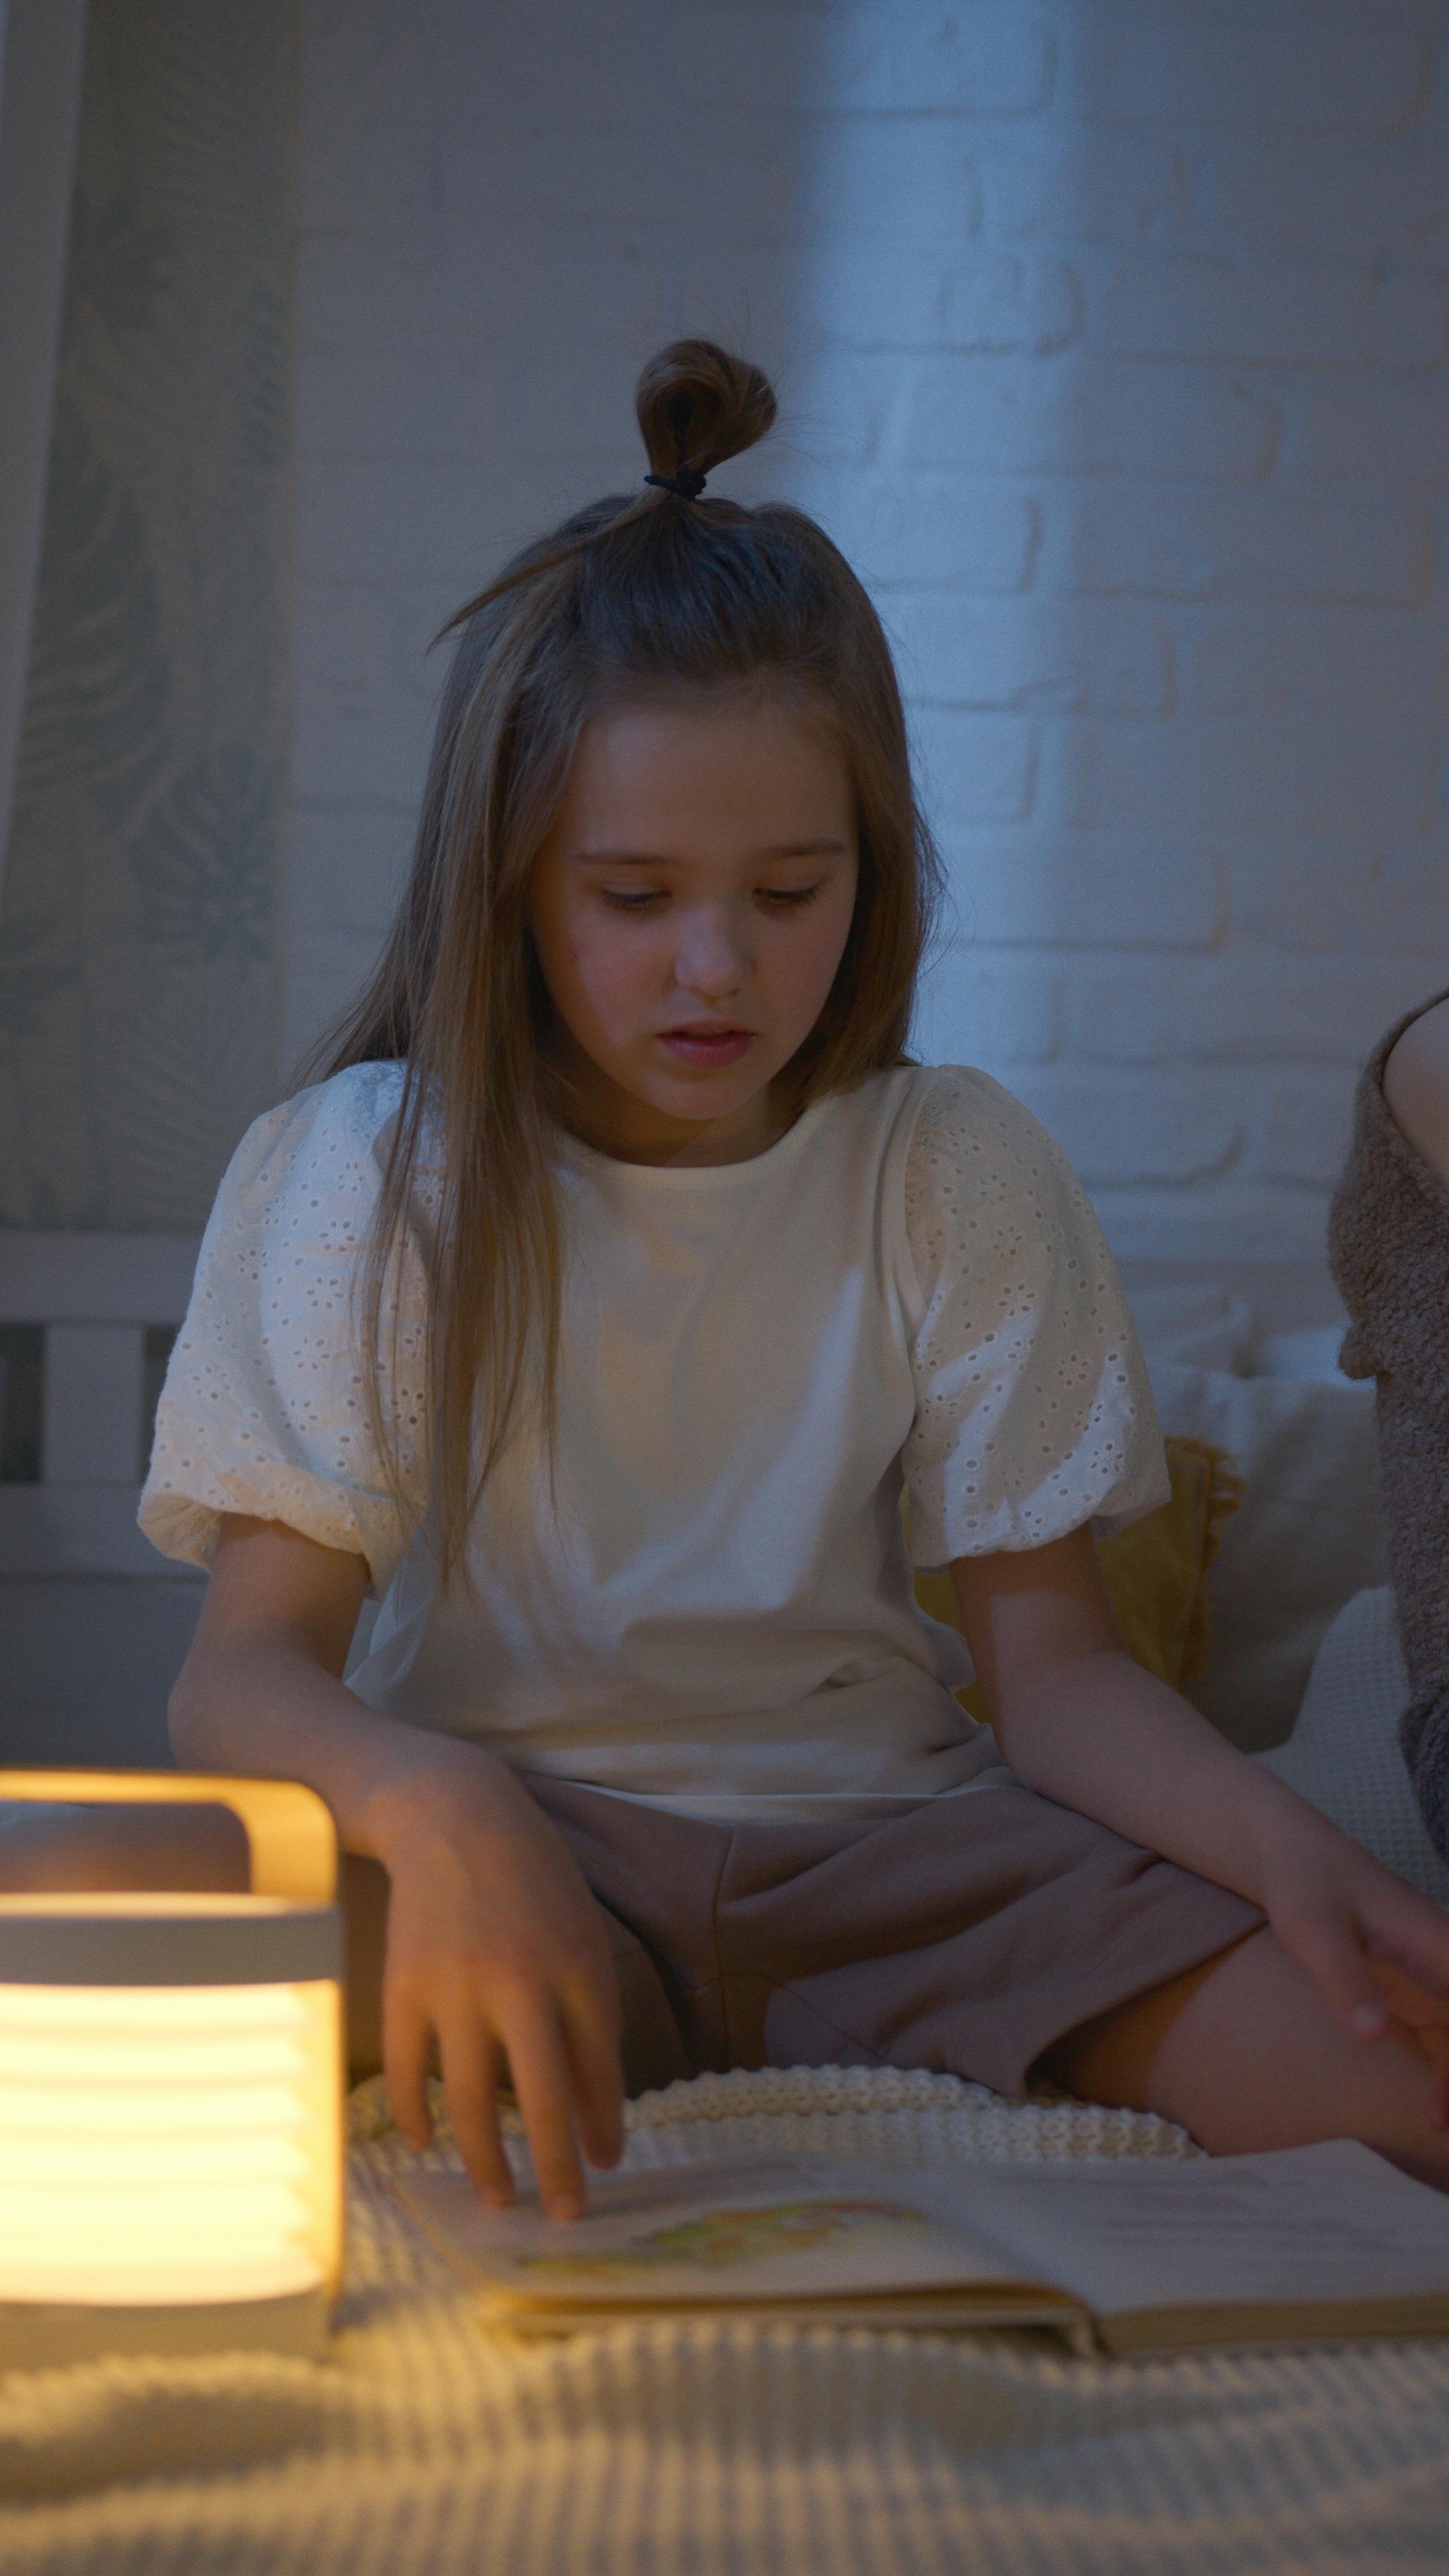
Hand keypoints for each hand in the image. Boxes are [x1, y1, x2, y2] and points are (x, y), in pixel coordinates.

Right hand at [367, 1753, 624, 2216]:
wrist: (455, 1816)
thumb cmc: (533, 1880)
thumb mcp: (583, 1933)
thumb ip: (593, 2010)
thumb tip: (597, 2103)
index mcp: (577, 1968)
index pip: (600, 2070)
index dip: (604, 2127)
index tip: (605, 2167)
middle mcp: (520, 1984)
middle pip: (543, 2101)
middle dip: (559, 2170)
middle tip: (567, 2217)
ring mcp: (456, 1988)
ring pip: (469, 2103)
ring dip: (486, 2162)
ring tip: (499, 2197)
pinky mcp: (404, 1988)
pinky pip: (410, 2073)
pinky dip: (415, 2118)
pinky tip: (427, 2145)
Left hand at [1258, 1814, 1448, 2124]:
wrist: (1287, 1851)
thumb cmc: (1303, 1882)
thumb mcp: (1314, 1930)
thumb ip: (1345, 1979)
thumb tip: (1372, 2036)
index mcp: (1439, 1943)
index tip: (1448, 2102)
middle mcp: (1446, 1961)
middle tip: (1442, 2121)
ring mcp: (1433, 1976)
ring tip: (1438, 2124)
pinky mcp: (1414, 1989)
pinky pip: (1445, 2036)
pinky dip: (1445, 2070)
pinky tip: (1434, 2108)